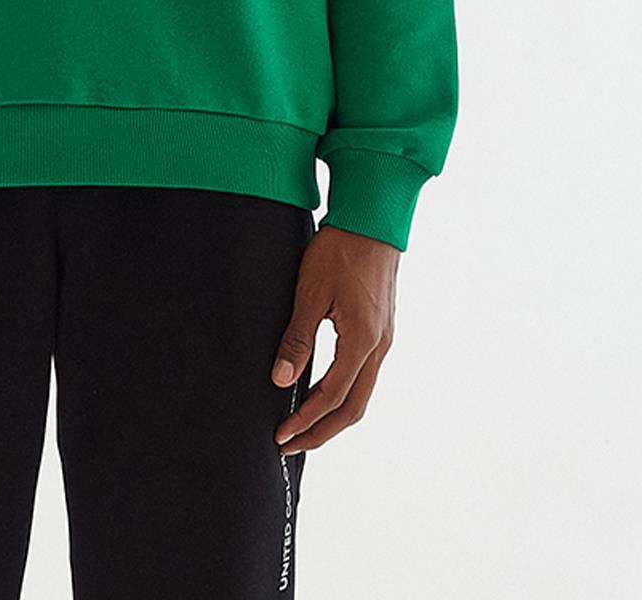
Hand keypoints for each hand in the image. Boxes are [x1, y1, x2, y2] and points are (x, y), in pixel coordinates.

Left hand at [269, 222, 398, 453]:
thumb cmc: (340, 250)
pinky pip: (364, 375)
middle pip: (353, 408)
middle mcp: (379, 347)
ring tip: (304, 425)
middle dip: (321, 431)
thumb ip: (296, 339)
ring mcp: (383, 339)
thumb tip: (280, 380)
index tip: (282, 435)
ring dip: (332, 415)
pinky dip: (343, 394)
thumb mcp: (310, 293)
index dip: (306, 421)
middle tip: (290, 444)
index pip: (332, 397)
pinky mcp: (380, 329)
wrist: (372, 220)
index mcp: (362, 342)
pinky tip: (323, 392)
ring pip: (361, 393)